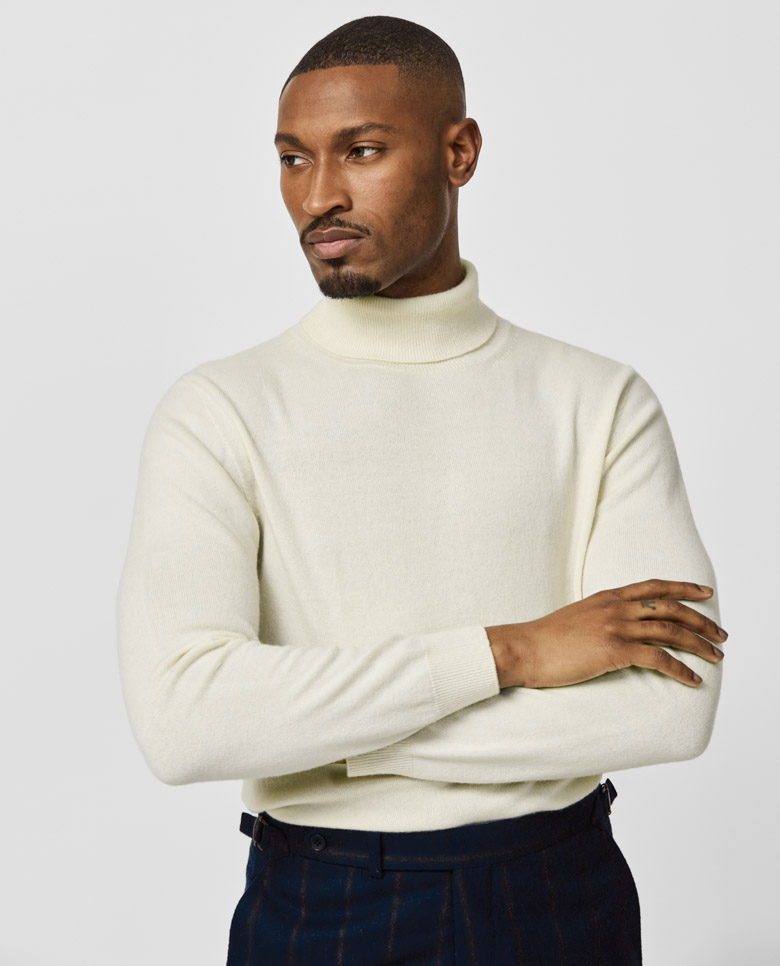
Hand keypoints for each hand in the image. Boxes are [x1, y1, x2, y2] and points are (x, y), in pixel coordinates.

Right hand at [485, 579, 726, 689]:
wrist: (524, 648)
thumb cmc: (545, 639)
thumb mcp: (577, 617)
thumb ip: (601, 616)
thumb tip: (617, 627)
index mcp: (607, 596)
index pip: (654, 586)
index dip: (683, 587)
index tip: (705, 592)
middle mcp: (616, 607)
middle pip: (670, 607)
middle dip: (701, 620)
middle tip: (721, 634)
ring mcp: (616, 627)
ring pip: (670, 630)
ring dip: (698, 644)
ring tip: (716, 656)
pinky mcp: (614, 650)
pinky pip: (658, 659)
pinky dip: (681, 669)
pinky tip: (693, 679)